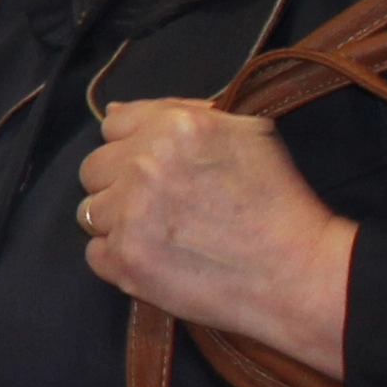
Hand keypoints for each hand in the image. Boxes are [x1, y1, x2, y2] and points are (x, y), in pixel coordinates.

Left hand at [80, 98, 357, 374]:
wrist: (297, 273)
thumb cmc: (278, 201)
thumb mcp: (247, 133)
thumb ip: (182, 114)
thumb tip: (114, 113)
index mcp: (174, 126)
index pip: (113, 125)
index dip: (133, 146)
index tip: (155, 168)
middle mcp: (144, 164)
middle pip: (94, 168)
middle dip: (120, 184)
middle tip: (161, 205)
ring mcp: (129, 214)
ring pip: (90, 211)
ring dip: (118, 222)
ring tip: (162, 235)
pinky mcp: (124, 261)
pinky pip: (95, 254)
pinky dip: (120, 259)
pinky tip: (157, 260)